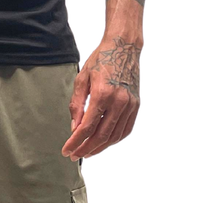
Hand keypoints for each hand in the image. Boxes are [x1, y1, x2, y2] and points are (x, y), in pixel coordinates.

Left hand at [62, 35, 141, 160]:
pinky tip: (103, 143)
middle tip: (75, 155)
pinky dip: (113, 140)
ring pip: (114, 136)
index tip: (66, 150)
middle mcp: (118, 102)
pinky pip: (125, 130)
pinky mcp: (136, 105)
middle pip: (101, 136)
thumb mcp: (82, 80)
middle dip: (85, 149)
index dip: (75, 142)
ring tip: (87, 152)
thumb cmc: (100, 61)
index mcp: (102, 94)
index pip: (87, 127)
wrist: (124, 47)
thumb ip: (76, 105)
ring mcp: (130, 104)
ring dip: (99, 148)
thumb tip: (74, 128)